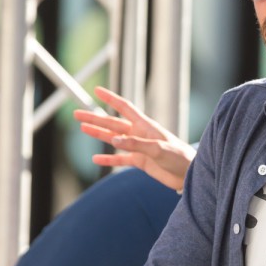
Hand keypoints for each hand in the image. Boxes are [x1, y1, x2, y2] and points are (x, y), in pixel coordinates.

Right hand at [73, 85, 195, 191]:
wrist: (189, 175)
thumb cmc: (179, 157)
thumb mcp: (159, 149)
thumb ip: (136, 144)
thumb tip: (114, 140)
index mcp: (146, 126)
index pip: (125, 108)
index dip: (111, 98)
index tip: (96, 90)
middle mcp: (140, 134)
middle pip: (113, 124)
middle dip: (95, 118)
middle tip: (76, 114)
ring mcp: (139, 148)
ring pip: (114, 139)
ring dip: (98, 134)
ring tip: (82, 128)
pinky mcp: (140, 161)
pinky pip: (120, 159)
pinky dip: (108, 159)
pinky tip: (96, 159)